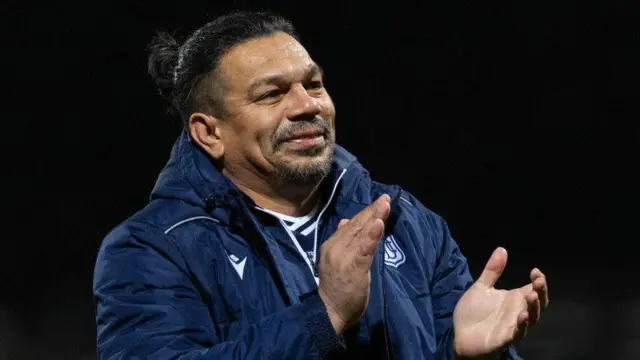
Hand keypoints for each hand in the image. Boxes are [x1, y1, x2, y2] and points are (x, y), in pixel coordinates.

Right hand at [317, 194, 390, 334]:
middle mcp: (336, 247)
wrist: (329, 312)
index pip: (351, 225)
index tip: (380, 202)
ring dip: (374, 217)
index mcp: (332, 244)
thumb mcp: (337, 260)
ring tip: (385, 206)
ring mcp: (343, 257)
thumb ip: (343, 241)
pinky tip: (379, 225)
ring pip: (361, 234)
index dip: (366, 212)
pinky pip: (364, 249)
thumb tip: (345, 221)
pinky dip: (372, 236)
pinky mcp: (353, 268)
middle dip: (372, 211)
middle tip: (386, 199)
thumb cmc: (337, 288)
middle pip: (357, 225)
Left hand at [453, 247, 548, 358]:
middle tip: (538, 281)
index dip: (539, 281)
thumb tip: (502, 248)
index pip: (534, 290)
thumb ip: (492, 271)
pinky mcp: (504, 339)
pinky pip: (517, 334)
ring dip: (533, 308)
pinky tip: (522, 316)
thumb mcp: (482, 288)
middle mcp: (518, 313)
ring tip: (530, 295)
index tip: (535, 271)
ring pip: (531, 319)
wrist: (460, 335)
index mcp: (514, 300)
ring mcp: (513, 327)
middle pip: (537, 304)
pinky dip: (521, 326)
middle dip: (541, 293)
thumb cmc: (473, 313)